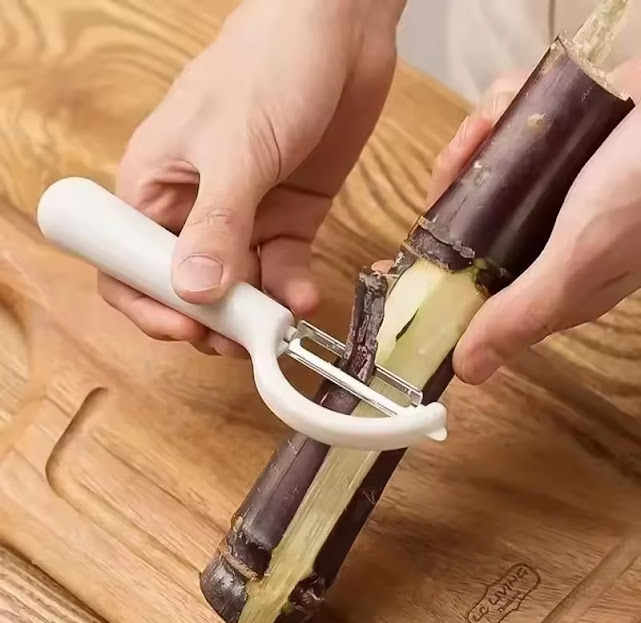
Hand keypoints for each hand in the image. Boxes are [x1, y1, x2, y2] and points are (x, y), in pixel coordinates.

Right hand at [99, 0, 404, 355]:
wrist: (338, 34)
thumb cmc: (267, 65)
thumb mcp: (234, 145)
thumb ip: (216, 222)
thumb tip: (193, 290)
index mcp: (155, 187)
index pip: (128, 264)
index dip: (148, 304)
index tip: (184, 328)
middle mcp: (194, 210)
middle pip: (186, 287)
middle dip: (209, 319)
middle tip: (237, 338)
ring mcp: (243, 217)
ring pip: (237, 288)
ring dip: (254, 314)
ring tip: (274, 326)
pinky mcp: (287, 217)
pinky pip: (282, 269)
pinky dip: (290, 290)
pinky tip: (302, 300)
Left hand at [437, 60, 640, 383]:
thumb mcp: (579, 261)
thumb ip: (521, 314)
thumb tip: (466, 372)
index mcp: (541, 281)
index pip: (466, 294)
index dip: (425, 283)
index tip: (385, 269)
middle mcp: (536, 241)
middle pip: (459, 225)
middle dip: (449, 190)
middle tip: (456, 164)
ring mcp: (543, 192)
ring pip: (474, 174)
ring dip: (473, 148)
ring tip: (489, 125)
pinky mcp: (550, 144)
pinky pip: (500, 130)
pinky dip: (499, 113)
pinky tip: (508, 107)